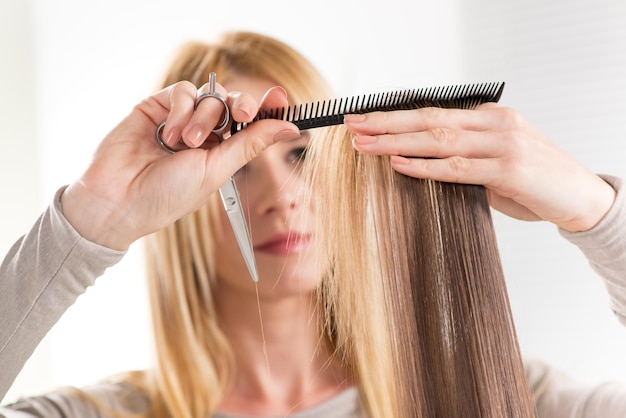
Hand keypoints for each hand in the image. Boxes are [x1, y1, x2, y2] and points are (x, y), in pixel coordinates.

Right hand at [61, 81, 299, 249]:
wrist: (118, 201)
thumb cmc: (166, 196)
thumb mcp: (216, 170)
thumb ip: (250, 143)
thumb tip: (289, 128)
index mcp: (221, 152)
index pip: (249, 123)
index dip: (266, 109)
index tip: (280, 97)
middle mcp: (203, 133)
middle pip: (232, 104)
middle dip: (239, 108)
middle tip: (240, 116)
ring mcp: (179, 119)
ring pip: (209, 95)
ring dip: (204, 116)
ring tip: (185, 142)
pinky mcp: (156, 107)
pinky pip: (182, 91)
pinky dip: (181, 108)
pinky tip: (169, 133)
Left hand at [347, 103, 615, 231]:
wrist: (581, 199)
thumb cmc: (534, 182)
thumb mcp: (495, 162)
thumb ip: (461, 157)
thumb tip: (414, 160)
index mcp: (490, 116)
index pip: (433, 112)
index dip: (396, 115)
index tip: (364, 118)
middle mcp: (495, 123)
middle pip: (429, 119)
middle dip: (386, 122)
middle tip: (353, 124)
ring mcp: (504, 143)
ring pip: (439, 139)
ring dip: (397, 142)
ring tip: (364, 144)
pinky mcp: (510, 168)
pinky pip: (458, 167)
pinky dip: (426, 166)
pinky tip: (398, 164)